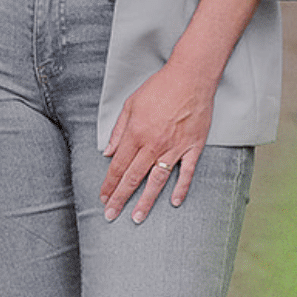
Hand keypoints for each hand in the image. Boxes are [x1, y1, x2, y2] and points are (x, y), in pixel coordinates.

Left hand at [99, 60, 215, 224]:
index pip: (118, 165)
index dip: (109, 184)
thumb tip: (108, 152)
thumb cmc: (158, 88)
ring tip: (137, 217)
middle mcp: (153, 144)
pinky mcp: (192, 148)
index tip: (103, 198)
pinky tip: (174, 202)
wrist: (189, 78)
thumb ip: (119, 130)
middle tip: (111, 215)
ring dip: (146, 201)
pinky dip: (180, 188)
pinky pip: (186, 173)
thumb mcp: (130, 104)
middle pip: (134, 177)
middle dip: (120, 198)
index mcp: (136, 133)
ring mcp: (174, 148)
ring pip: (157, 181)